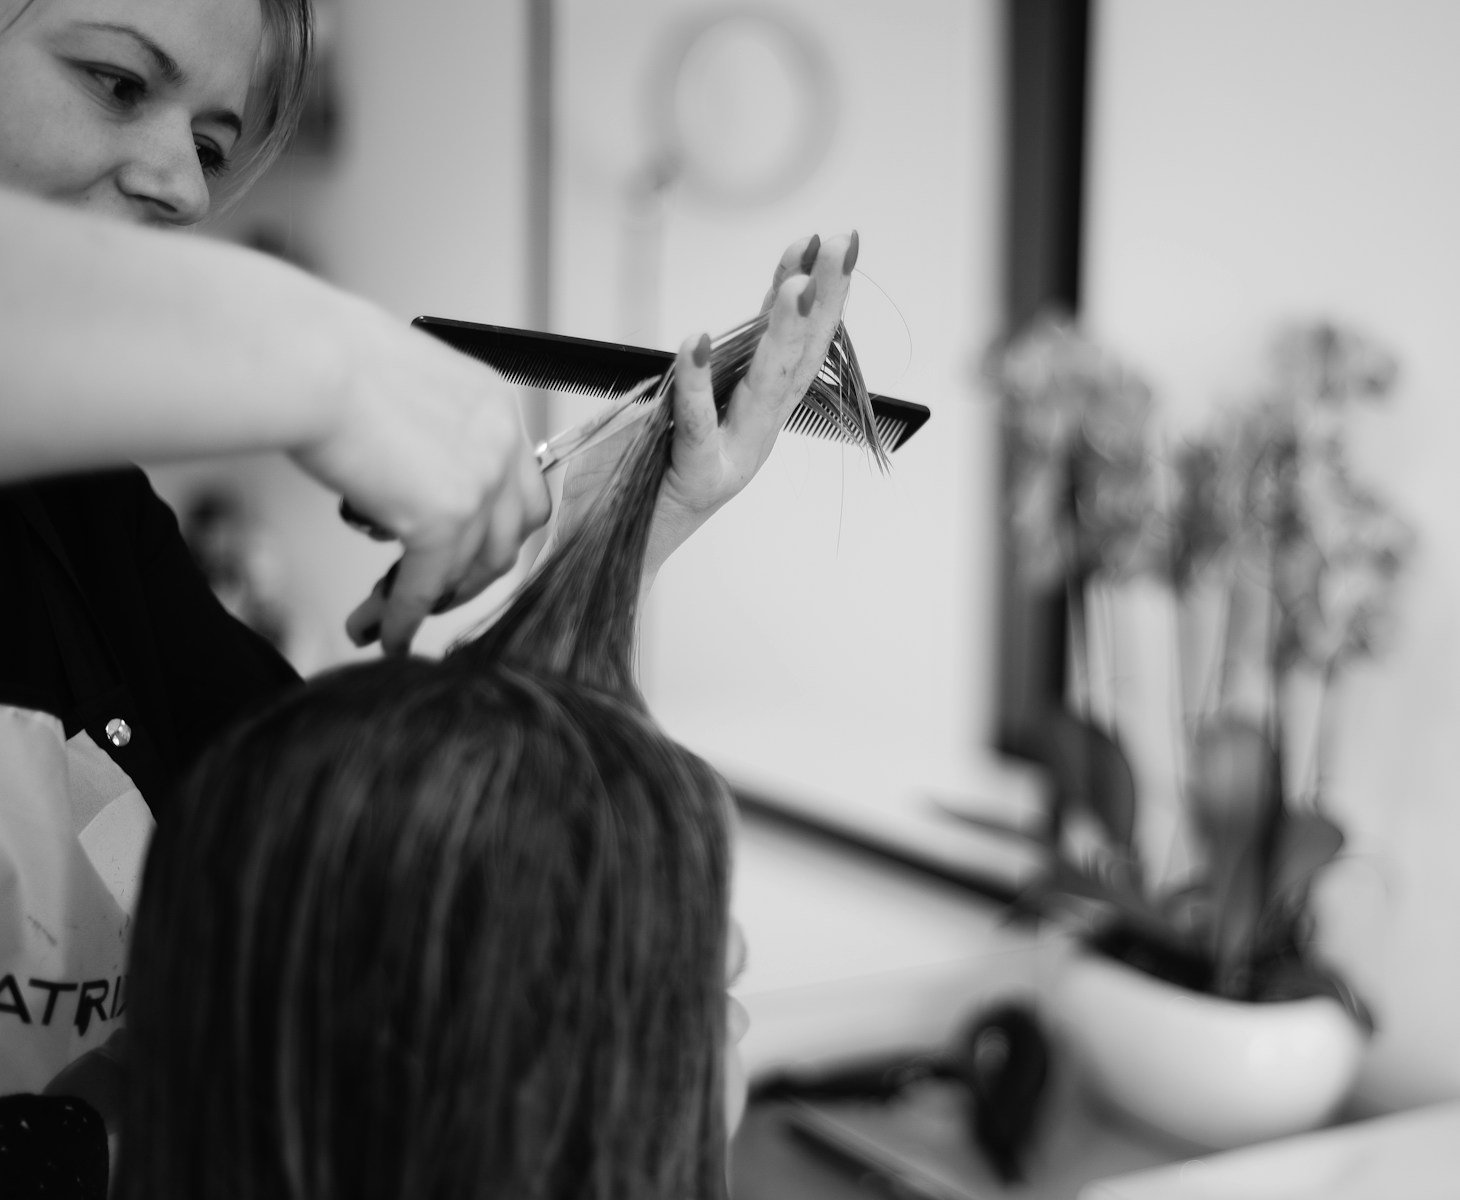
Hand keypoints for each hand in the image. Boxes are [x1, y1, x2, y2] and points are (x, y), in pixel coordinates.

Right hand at [296, 303, 551, 654]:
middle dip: (472, 573)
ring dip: (432, 600)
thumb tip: (409, 476)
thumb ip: (425, 432)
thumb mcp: (403, 386)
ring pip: (469, 568)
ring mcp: (479, 483)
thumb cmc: (326, 357)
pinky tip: (385, 632)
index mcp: (495, 406)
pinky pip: (427, 584)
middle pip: (509, 535)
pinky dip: (405, 616)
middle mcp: (501, 444)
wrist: (307, 360)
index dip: (494, 530)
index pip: (519, 487)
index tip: (465, 554)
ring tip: (390, 615)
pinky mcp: (444, 517)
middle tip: (437, 594)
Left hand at [554, 230, 859, 583]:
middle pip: (797, 357)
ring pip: (763, 387)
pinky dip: (696, 382)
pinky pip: (695, 424)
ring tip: (796, 283)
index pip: (789, 343)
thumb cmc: (634, 480)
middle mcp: (754, 434)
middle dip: (821, 295)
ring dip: (781, 333)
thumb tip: (710, 336)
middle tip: (841, 242)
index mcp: (753, 415)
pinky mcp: (693, 477)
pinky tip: (698, 340)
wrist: (607, 550)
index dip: (809, 291)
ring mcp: (729, 458)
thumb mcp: (671, 413)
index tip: (821, 240)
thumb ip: (697, 380)